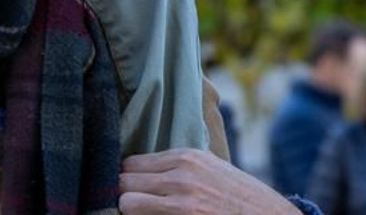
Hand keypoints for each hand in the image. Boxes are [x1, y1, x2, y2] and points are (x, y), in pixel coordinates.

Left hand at [120, 149, 300, 213]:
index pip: (132, 162)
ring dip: (132, 211)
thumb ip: (182, 168)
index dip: (130, 179)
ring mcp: (181, 202)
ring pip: (126, 202)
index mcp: (187, 157)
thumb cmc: (241, 200)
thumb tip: (147, 174)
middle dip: (126, 194)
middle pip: (124, 180)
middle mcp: (181, 175)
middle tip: (135, 206)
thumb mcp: (212, 170)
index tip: (133, 190)